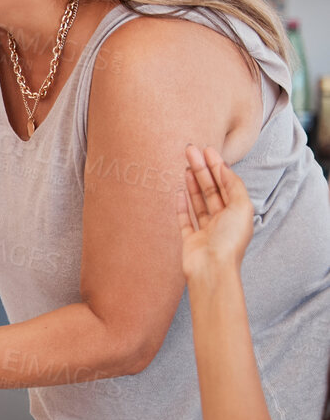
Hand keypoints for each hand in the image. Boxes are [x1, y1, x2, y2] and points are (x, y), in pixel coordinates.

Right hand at [177, 144, 252, 281]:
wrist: (212, 269)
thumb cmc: (229, 240)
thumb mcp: (241, 207)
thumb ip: (234, 186)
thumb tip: (224, 169)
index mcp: (238, 212)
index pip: (227, 183)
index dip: (218, 166)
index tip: (207, 150)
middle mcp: (223, 219)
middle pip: (211, 189)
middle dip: (202, 169)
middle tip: (190, 151)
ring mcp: (205, 229)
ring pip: (199, 201)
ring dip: (192, 183)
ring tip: (185, 166)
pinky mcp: (190, 239)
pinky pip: (185, 218)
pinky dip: (182, 205)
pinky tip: (178, 191)